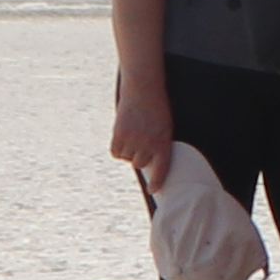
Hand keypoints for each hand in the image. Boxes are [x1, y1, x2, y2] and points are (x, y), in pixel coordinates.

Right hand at [108, 64, 172, 182]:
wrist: (143, 88)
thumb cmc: (157, 108)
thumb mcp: (164, 126)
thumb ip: (158, 144)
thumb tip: (147, 163)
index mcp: (164, 141)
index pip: (162, 167)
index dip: (158, 181)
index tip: (154, 190)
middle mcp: (148, 142)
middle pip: (141, 164)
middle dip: (140, 157)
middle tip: (142, 142)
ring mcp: (132, 139)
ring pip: (127, 158)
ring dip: (129, 151)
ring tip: (134, 134)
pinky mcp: (119, 134)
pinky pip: (116, 152)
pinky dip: (118, 148)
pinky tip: (123, 136)